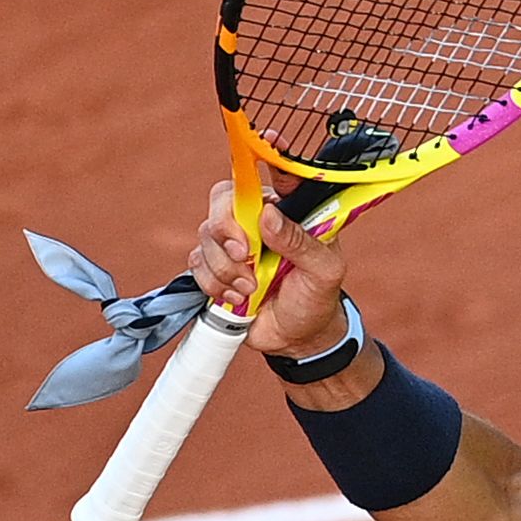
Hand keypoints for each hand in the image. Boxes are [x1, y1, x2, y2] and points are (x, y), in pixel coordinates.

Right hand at [186, 180, 350, 357]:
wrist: (299, 337)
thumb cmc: (316, 297)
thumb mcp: (323, 271)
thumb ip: (299, 242)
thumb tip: (267, 214)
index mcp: (284, 212)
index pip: (256, 183)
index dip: (243, 193)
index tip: (249, 222)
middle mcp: (254, 222)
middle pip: (221, 204)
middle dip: (228, 235)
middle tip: (246, 258)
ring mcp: (231, 244)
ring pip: (205, 238)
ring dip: (226, 269)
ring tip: (252, 289)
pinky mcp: (214, 267)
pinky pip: (197, 265)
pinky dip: (214, 284)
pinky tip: (238, 298)